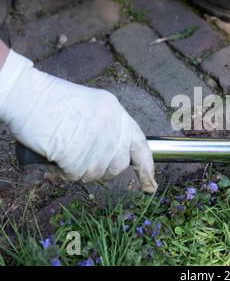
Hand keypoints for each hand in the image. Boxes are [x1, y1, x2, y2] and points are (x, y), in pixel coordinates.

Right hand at [0, 50, 156, 192]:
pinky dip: (62, 172)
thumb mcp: (90, 107)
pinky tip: (54, 156)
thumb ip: (105, 129)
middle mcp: (113, 128)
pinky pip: (75, 176)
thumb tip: (108, 156)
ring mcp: (98, 142)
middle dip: (102, 169)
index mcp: (117, 113)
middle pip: (118, 165)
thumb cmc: (52, 101)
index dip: (146, 167)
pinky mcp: (79, 155)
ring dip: (78, 170)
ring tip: (62, 150)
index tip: (150, 185)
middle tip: (80, 158)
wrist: (27, 95)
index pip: (141, 145)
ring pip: (96, 173)